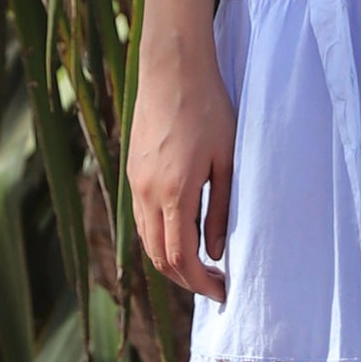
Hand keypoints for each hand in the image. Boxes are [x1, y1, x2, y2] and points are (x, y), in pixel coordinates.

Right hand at [129, 41, 235, 302]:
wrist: (173, 69)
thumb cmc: (210, 109)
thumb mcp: (227, 160)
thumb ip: (221, 209)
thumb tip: (215, 253)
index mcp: (173, 192)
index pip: (181, 258)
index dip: (201, 283)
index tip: (223, 293)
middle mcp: (147, 193)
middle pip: (158, 257)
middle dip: (185, 279)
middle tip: (214, 286)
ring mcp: (135, 182)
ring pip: (146, 240)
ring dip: (170, 261)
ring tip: (201, 266)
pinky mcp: (133, 171)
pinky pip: (142, 218)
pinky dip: (159, 237)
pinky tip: (182, 234)